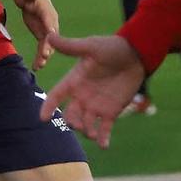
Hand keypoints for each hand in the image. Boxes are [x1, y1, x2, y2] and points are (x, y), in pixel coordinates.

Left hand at [12, 0, 60, 69]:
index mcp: (47, 11)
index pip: (49, 20)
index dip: (50, 28)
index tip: (50, 36)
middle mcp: (50, 22)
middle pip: (52, 36)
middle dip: (49, 46)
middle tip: (44, 56)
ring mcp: (48, 29)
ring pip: (49, 45)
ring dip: (44, 56)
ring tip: (38, 66)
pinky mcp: (42, 35)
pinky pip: (43, 48)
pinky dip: (40, 57)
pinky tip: (36, 67)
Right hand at [41, 33, 144, 147]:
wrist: (136, 54)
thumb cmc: (112, 47)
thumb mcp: (91, 46)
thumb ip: (71, 46)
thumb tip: (49, 35)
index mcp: (74, 81)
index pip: (56, 95)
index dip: (48, 107)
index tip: (43, 119)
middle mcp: (82, 96)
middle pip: (70, 114)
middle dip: (72, 122)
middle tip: (78, 125)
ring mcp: (96, 106)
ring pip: (85, 124)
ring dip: (86, 132)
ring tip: (92, 135)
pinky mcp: (111, 112)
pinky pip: (103, 129)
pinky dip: (102, 139)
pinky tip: (104, 146)